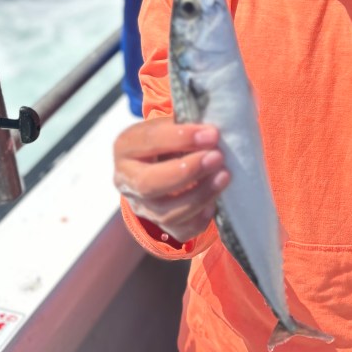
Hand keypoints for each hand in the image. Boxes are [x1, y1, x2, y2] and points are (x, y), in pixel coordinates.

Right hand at [113, 117, 230, 243]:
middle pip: (149, 183)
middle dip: (187, 171)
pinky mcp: (159, 225)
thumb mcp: (171, 124)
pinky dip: (198, 220)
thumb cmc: (172, 138)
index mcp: (126, 146)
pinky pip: (179, 231)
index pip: (149, 141)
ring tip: (225, 176)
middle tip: (217, 157)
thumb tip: (216, 124)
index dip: (180, 138)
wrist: (161, 163)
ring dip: (199, 195)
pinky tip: (214, 205)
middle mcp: (126, 179)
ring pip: (165, 212)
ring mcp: (141, 206)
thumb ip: (186, 121)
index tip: (212, 134)